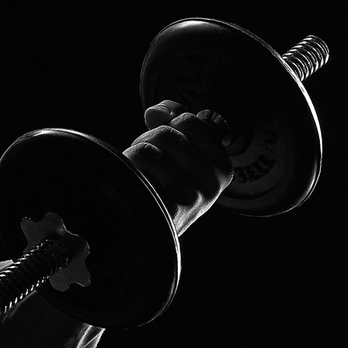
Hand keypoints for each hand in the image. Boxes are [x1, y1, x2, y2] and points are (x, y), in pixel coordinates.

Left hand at [124, 100, 233, 235]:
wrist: (147, 236)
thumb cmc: (164, 189)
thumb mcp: (178, 154)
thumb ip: (173, 123)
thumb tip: (156, 111)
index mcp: (221, 167)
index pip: (190, 121)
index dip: (168, 125)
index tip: (166, 146)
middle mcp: (211, 183)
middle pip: (166, 133)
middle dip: (147, 142)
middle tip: (147, 163)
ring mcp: (189, 198)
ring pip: (148, 149)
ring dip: (133, 158)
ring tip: (138, 175)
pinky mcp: (162, 209)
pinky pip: (136, 168)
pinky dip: (126, 171)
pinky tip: (133, 187)